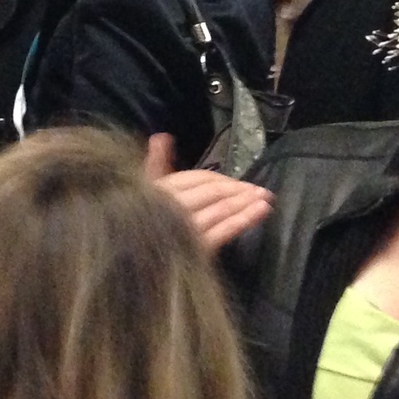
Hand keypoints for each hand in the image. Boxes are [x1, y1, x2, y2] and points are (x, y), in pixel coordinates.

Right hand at [145, 133, 273, 251]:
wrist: (132, 261)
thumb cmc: (134, 220)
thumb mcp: (142, 188)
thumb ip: (156, 163)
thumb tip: (163, 137)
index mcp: (161, 189)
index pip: (198, 178)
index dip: (221, 178)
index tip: (238, 182)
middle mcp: (174, 207)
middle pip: (213, 193)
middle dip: (239, 190)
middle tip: (262, 189)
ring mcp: (186, 228)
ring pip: (221, 211)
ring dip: (246, 204)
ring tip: (266, 199)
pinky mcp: (196, 249)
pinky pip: (223, 231)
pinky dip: (244, 221)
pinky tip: (260, 213)